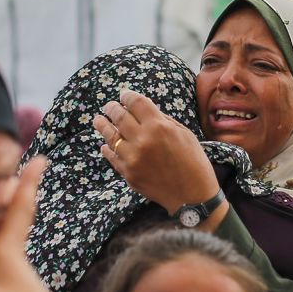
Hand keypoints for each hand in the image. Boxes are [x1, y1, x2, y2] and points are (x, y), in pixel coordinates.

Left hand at [93, 89, 220, 214]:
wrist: (192, 196)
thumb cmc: (194, 163)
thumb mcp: (184, 134)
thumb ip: (163, 120)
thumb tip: (145, 112)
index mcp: (159, 126)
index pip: (136, 103)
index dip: (127, 96)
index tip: (124, 95)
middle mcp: (142, 140)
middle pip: (119, 116)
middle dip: (112, 108)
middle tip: (109, 106)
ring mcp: (132, 158)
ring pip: (110, 136)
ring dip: (102, 125)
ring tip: (98, 120)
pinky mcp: (128, 173)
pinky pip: (112, 157)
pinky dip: (107, 149)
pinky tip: (105, 144)